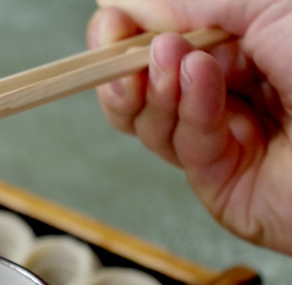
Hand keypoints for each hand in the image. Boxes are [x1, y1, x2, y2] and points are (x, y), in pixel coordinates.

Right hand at [87, 0, 291, 255]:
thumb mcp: (265, 3)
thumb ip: (188, 0)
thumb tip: (124, 1)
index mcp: (246, 40)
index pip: (162, 35)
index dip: (126, 29)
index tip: (108, 23)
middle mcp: (230, 86)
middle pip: (143, 79)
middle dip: (123, 62)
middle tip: (114, 47)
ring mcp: (222, 134)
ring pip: (149, 117)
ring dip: (152, 85)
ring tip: (169, 62)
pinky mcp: (218, 178)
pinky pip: (180, 143)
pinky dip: (184, 109)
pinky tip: (198, 80)